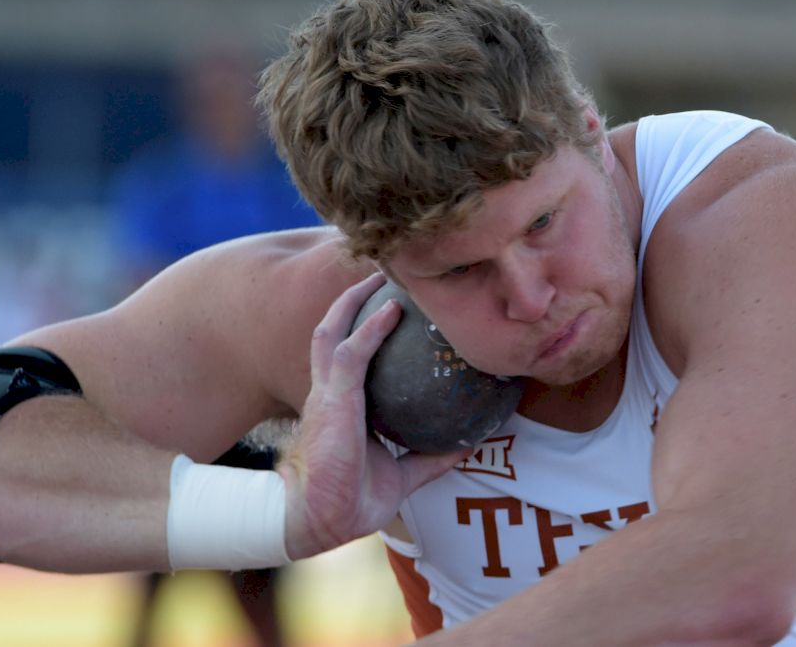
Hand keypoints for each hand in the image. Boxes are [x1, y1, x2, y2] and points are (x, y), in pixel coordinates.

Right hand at [278, 272, 470, 558]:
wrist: (324, 520)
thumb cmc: (353, 500)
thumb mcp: (402, 474)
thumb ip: (430, 457)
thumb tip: (470, 446)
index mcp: (339, 405)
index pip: (346, 354)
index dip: (360, 326)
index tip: (387, 304)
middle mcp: (328, 392)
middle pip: (333, 330)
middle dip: (350, 299)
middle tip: (380, 275)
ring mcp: (326, 393)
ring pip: (333, 331)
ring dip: (353, 300)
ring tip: (380, 275)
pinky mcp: (332, 400)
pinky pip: (351, 353)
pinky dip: (369, 328)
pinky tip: (391, 310)